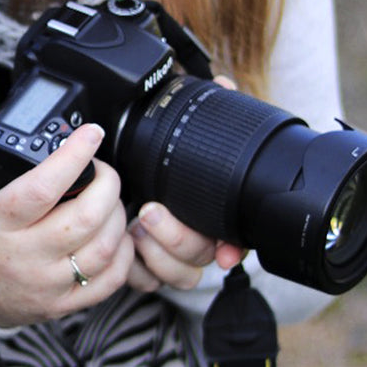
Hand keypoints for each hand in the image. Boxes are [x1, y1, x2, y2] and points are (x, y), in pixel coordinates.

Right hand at [0, 80, 135, 326]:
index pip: (42, 189)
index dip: (75, 157)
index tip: (92, 132)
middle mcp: (22, 257)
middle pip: (84, 219)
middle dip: (106, 183)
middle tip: (101, 167)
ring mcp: (43, 285)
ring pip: (102, 249)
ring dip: (116, 215)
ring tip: (105, 196)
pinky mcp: (59, 304)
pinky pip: (108, 283)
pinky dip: (123, 253)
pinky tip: (111, 231)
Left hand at [127, 73, 245, 291]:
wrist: (131, 179)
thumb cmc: (167, 158)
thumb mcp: (185, 131)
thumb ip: (207, 108)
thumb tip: (224, 85)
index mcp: (218, 213)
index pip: (236, 238)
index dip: (236, 247)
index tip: (227, 249)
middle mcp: (200, 238)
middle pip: (202, 255)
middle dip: (178, 237)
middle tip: (151, 211)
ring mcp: (174, 255)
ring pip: (181, 275)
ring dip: (159, 253)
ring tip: (136, 223)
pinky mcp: (148, 266)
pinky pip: (150, 282)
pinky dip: (140, 269)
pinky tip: (129, 248)